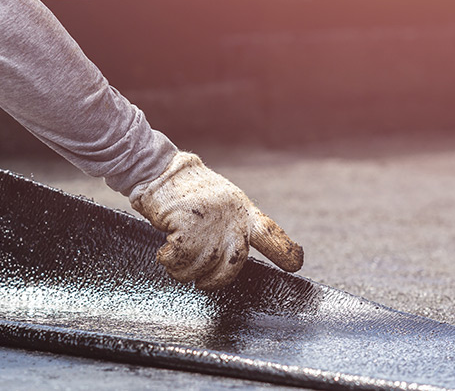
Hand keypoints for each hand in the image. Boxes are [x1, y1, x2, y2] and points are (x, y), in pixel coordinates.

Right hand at [129, 151, 303, 289]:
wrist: (159, 171)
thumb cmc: (185, 193)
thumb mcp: (219, 204)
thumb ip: (230, 226)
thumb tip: (230, 257)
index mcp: (242, 210)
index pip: (269, 232)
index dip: (284, 250)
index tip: (295, 264)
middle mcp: (231, 215)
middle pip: (235, 262)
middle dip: (217, 279)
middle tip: (202, 283)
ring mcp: (210, 219)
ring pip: (203, 264)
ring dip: (184, 271)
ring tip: (174, 262)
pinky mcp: (187, 222)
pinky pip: (180, 258)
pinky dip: (168, 261)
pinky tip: (163, 253)